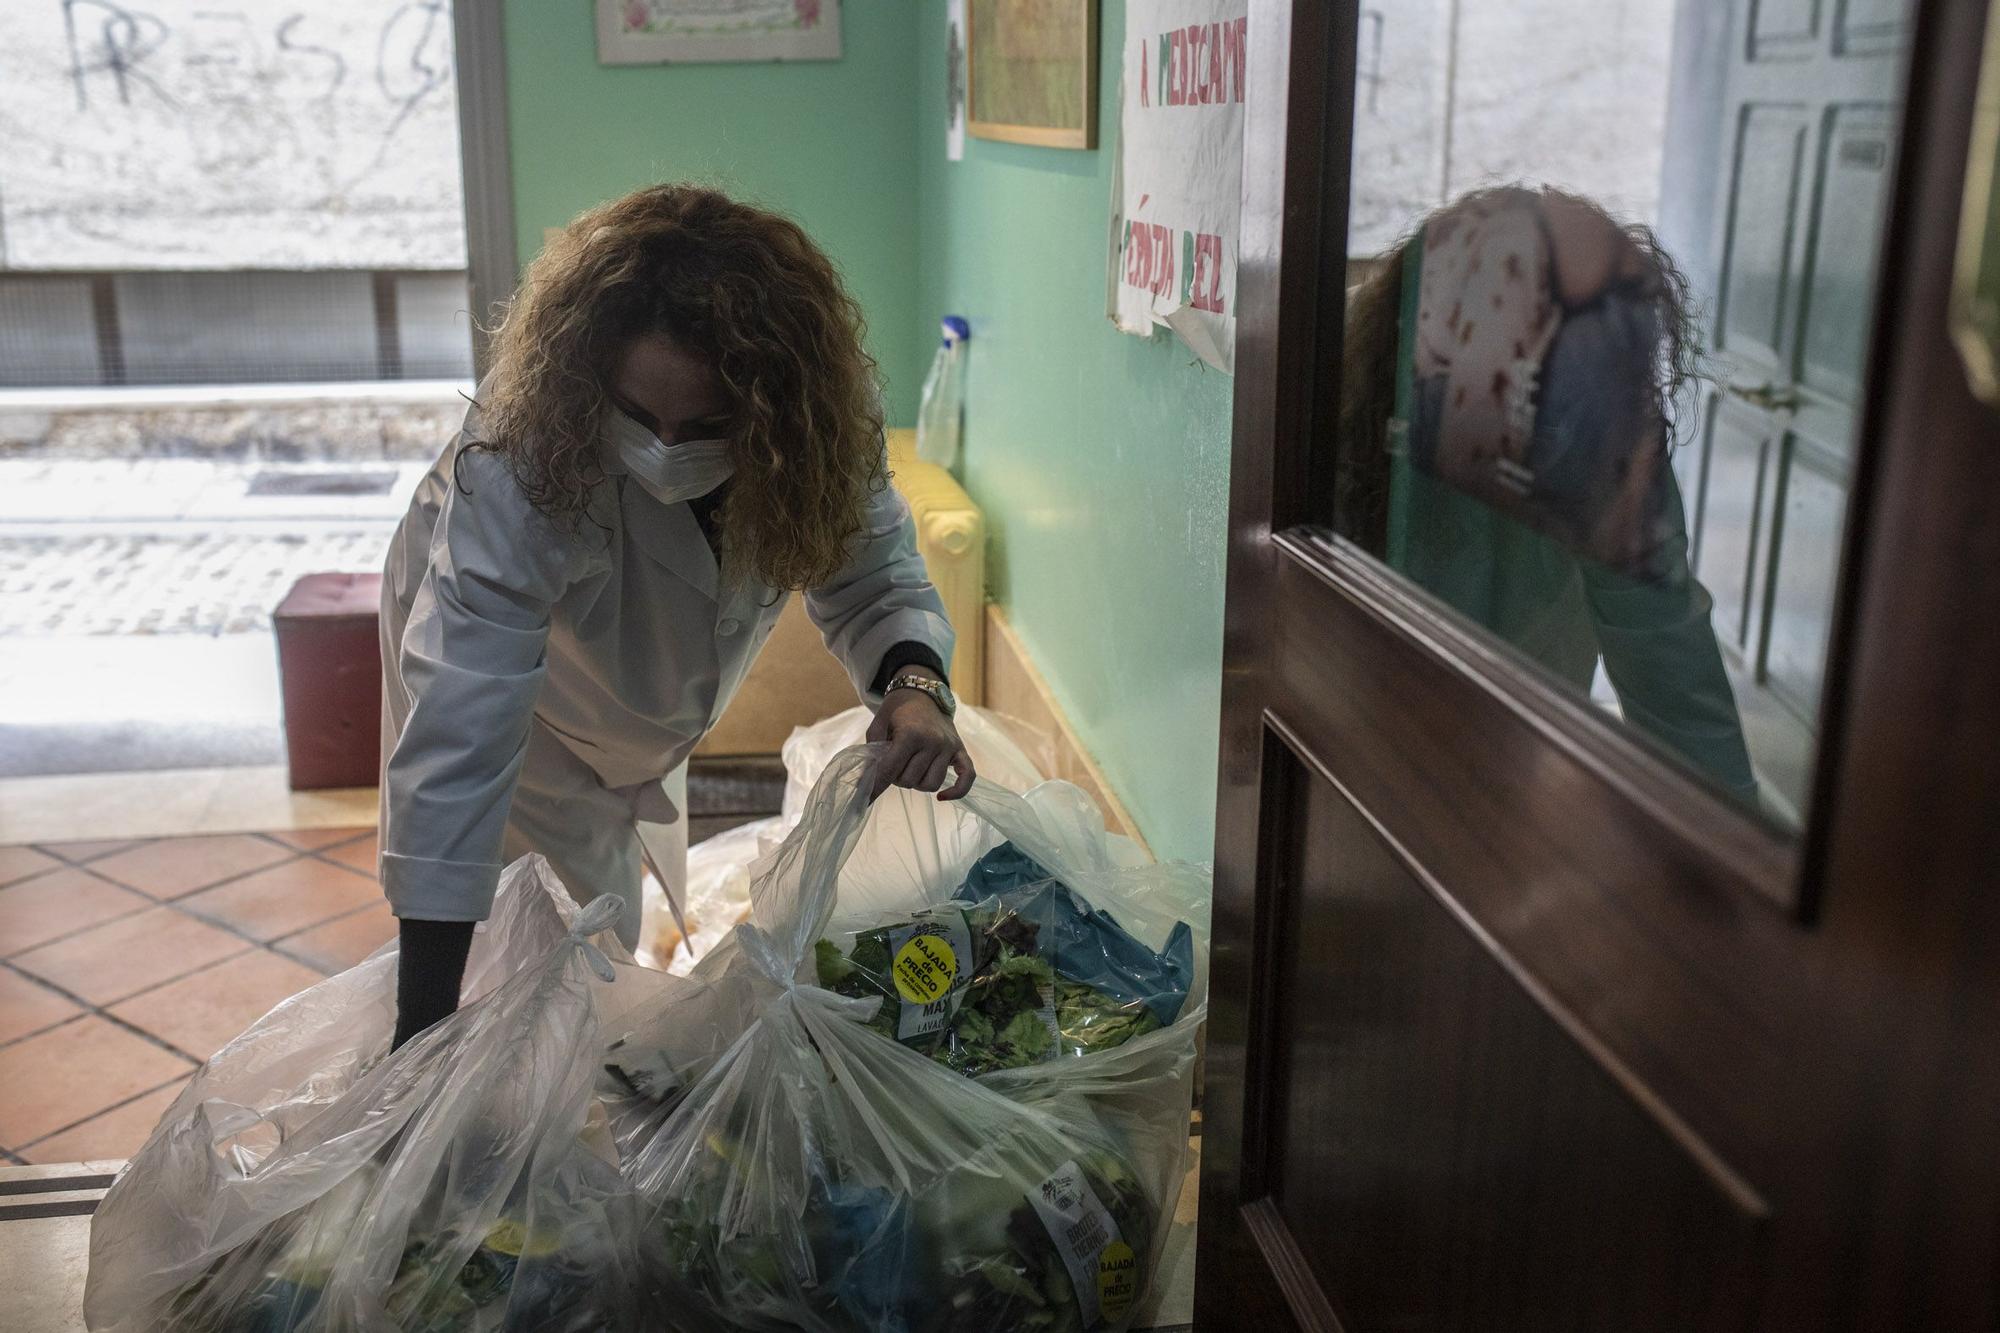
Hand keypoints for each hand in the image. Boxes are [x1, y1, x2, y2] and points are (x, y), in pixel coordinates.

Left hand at [866, 677, 974, 800]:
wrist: (922, 694)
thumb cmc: (896, 711)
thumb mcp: (877, 726)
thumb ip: (872, 754)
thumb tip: (867, 782)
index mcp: (911, 734)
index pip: (891, 770)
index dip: (876, 785)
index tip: (865, 800)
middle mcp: (933, 741)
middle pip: (911, 781)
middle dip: (897, 778)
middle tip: (894, 765)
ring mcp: (949, 747)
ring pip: (932, 784)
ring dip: (918, 782)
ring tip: (911, 769)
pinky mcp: (961, 751)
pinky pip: (967, 778)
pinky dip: (957, 791)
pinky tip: (942, 796)